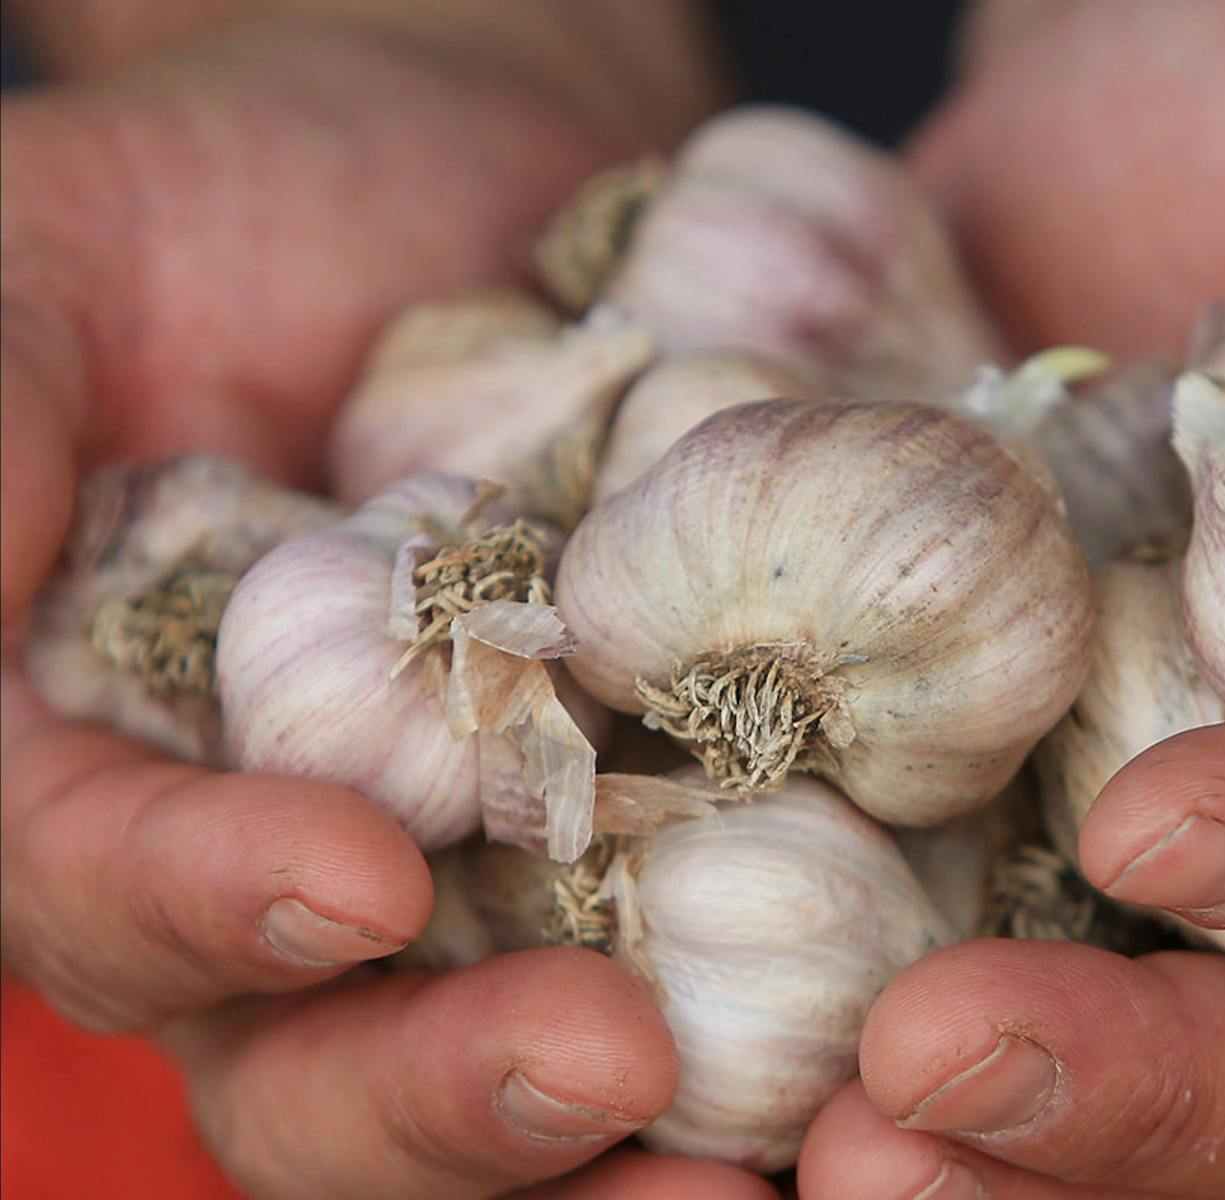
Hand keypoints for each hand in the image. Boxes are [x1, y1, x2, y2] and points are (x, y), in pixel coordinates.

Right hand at [1, 16, 769, 1198]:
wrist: (464, 169)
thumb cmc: (217, 199)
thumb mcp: (33, 276)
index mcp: (111, 769)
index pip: (101, 894)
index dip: (197, 909)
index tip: (355, 876)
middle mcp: (298, 858)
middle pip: (317, 1065)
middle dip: (445, 1092)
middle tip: (603, 1063)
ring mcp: (490, 853)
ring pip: (518, 1061)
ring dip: (625, 1140)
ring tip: (756, 1158)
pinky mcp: (658, 804)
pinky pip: (708, 941)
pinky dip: (785, 1011)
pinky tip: (877, 1036)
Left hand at [797, 2, 1224, 1196]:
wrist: (1125, 74)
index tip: (1167, 834)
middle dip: (1126, 1091)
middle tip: (916, 1100)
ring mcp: (1145, 798)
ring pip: (1105, 1044)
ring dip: (972, 1135)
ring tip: (808, 1157)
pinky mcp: (982, 774)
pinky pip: (924, 935)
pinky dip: (819, 1009)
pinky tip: (694, 1045)